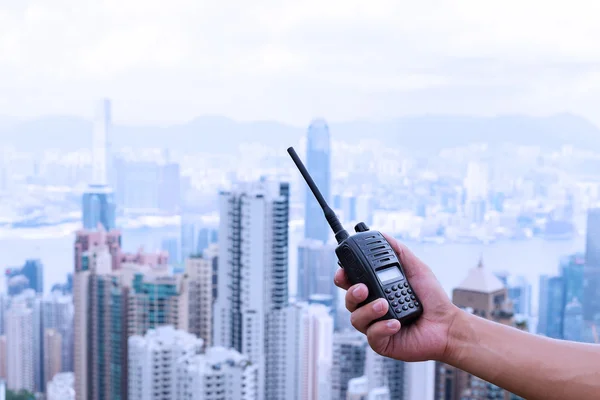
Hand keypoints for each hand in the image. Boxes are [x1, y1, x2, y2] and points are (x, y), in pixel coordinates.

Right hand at [334, 233, 459, 361]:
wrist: (447, 324)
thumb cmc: (432, 299)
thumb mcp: (416, 268)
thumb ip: (399, 251)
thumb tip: (382, 233)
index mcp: (376, 290)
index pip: (351, 283)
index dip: (343, 277)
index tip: (344, 272)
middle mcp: (372, 308)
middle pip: (348, 300)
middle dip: (350, 293)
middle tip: (363, 288)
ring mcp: (375, 325)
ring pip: (356, 318)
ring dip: (368, 310)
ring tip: (385, 304)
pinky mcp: (382, 342)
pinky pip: (372, 336)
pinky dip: (382, 327)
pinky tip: (395, 323)